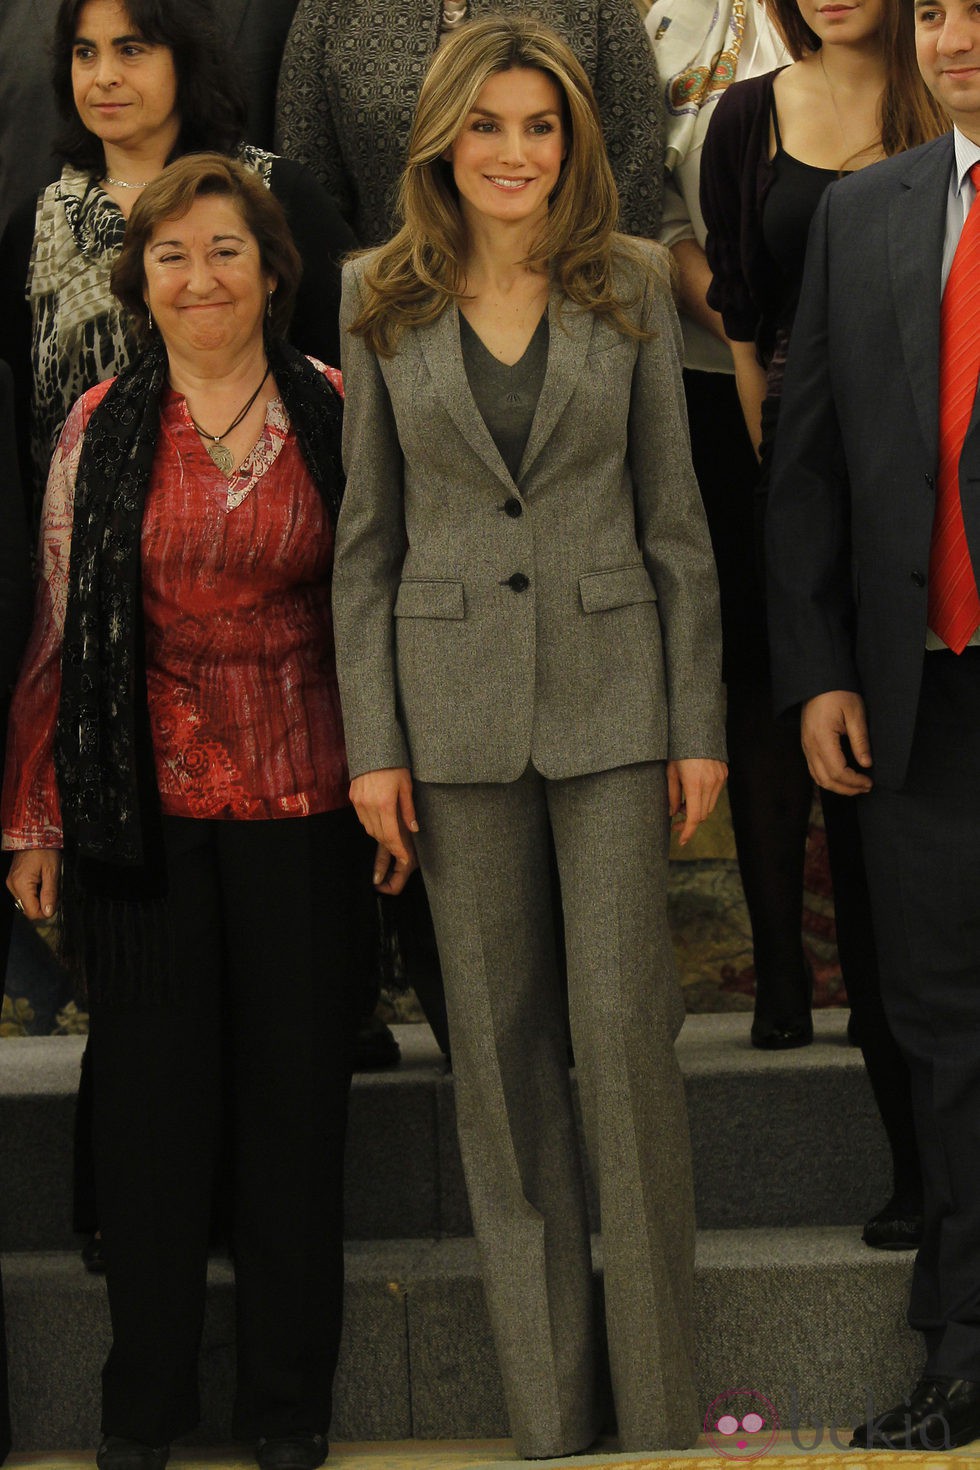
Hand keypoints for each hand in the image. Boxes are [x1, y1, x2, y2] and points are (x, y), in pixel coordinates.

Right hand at [6, 849, 61, 918]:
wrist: (33, 836)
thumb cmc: (43, 850)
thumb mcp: (52, 872)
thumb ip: (50, 893)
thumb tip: (48, 912)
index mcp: (22, 885)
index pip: (32, 912)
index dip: (46, 912)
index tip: (56, 904)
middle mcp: (13, 886)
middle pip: (28, 908)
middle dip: (43, 904)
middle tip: (55, 892)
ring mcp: (12, 883)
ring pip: (27, 901)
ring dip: (39, 898)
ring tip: (48, 884)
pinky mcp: (14, 880)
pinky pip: (24, 893)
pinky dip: (34, 892)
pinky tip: (42, 882)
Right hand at [349, 767, 418, 895]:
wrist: (373, 747)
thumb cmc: (394, 764)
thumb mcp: (407, 786)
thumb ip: (409, 810)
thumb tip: (413, 829)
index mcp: (385, 804)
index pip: (391, 835)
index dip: (398, 850)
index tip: (404, 858)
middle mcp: (369, 806)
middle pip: (379, 835)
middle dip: (390, 845)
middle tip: (400, 850)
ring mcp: (359, 802)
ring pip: (368, 828)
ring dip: (380, 835)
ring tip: (391, 837)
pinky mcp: (353, 797)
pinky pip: (362, 818)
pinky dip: (371, 824)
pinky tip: (380, 822)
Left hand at [667, 758, 728, 845]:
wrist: (697, 730)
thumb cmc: (679, 751)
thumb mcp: (670, 772)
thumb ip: (671, 795)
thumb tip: (673, 814)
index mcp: (695, 784)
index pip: (693, 817)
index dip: (687, 832)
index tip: (681, 841)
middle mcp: (711, 784)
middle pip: (702, 815)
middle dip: (689, 821)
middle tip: (676, 820)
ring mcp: (720, 779)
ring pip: (710, 806)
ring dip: (697, 810)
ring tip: (683, 802)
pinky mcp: (724, 774)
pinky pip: (715, 794)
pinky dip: (704, 798)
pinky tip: (694, 791)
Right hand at [801, 690, 872, 794]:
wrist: (818, 682)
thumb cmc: (838, 693)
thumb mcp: (855, 713)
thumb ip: (860, 740)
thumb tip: (867, 763)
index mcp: (822, 738)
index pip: (837, 771)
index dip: (854, 781)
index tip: (869, 781)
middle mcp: (810, 746)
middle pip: (826, 779)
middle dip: (847, 788)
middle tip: (866, 787)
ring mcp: (806, 746)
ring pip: (818, 777)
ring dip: (837, 786)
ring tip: (856, 785)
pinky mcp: (807, 745)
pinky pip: (814, 769)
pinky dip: (828, 778)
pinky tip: (842, 777)